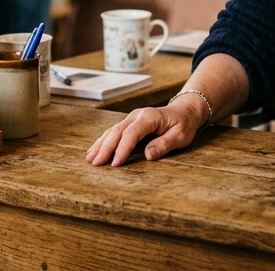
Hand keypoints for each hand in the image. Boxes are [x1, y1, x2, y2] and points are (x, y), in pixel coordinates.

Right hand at [87, 96, 205, 166]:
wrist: (184, 111)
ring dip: (100, 145)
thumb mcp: (180, 136)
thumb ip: (164, 144)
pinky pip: (113, 132)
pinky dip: (103, 141)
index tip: (115, 164)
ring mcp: (131, 118)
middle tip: (95, 164)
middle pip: (117, 132)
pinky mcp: (129, 124)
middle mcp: (137, 116)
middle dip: (105, 148)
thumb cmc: (183, 124)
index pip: (131, 134)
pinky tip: (95, 150)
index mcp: (149, 117)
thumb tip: (148, 155)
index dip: (122, 149)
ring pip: (112, 131)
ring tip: (90, 159)